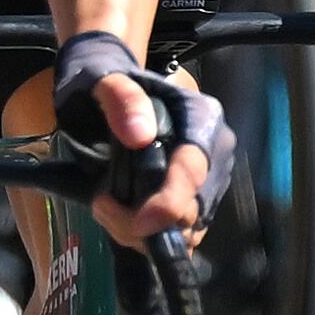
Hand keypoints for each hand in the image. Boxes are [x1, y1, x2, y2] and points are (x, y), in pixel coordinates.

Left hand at [53, 34, 224, 245]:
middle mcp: (215, 151)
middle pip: (191, 209)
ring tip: (103, 203)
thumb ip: (122, 100)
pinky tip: (116, 212)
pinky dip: (143, 234)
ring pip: (184, 229)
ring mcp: (208, 179)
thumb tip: (141, 136)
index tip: (135, 220)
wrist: (109, 90)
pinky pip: (176, 233)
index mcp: (202, 118)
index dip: (168, 202)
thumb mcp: (105, 80)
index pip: (195, 170)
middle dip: (143, 221)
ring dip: (138, 231)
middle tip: (99, 203)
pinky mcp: (194, 200)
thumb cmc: (108, 81)